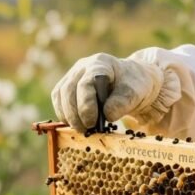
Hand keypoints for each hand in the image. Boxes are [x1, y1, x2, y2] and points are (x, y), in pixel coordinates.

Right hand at [51, 53, 178, 130]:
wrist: (130, 81)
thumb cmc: (133, 85)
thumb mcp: (136, 92)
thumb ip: (123, 101)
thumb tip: (107, 115)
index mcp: (100, 63)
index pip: (86, 84)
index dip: (86, 105)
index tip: (92, 123)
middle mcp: (83, 66)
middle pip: (69, 89)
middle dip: (75, 114)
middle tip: (86, 130)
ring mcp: (73, 74)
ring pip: (60, 94)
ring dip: (68, 115)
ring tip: (82, 129)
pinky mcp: (68, 85)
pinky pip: (58, 99)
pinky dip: (64, 113)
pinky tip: (76, 124)